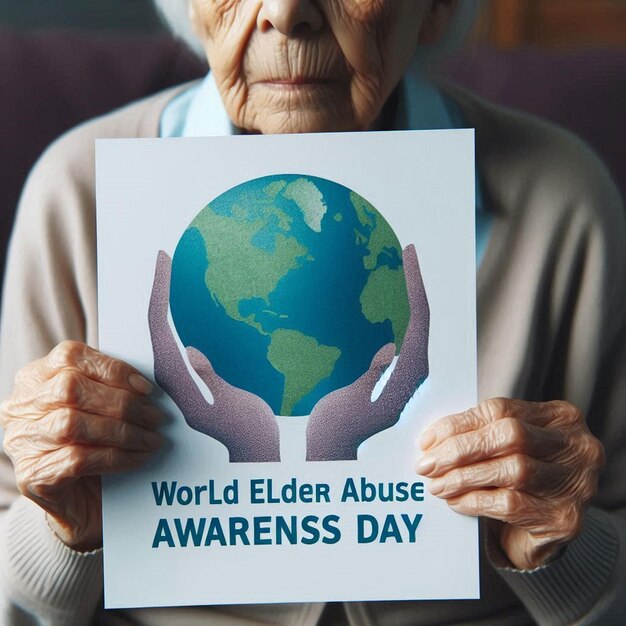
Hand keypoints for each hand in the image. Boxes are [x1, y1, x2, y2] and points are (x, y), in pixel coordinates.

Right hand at [0, 341, 164, 550]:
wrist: (82, 502)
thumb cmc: (94, 444)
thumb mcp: (99, 406)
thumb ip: (112, 387)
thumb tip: (147, 383)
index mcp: (36, 377)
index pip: (70, 357)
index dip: (112, 369)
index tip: (146, 387)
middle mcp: (21, 406)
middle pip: (70, 389)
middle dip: (122, 403)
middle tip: (156, 417)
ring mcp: (22, 441)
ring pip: (73, 424)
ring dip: (123, 431)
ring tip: (152, 439)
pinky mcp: (31, 475)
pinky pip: (78, 459)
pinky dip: (116, 457)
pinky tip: (138, 458)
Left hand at [148, 251, 279, 461]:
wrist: (257, 451)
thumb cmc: (248, 432)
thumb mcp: (231, 409)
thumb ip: (210, 382)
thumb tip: (191, 354)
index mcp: (178, 380)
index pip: (160, 327)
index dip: (161, 291)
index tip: (164, 260)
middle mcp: (175, 373)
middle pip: (158, 323)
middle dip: (161, 290)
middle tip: (167, 258)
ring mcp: (185, 374)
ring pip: (168, 329)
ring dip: (170, 301)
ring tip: (176, 272)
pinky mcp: (197, 375)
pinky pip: (181, 336)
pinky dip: (182, 314)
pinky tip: (193, 303)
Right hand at [306, 244, 429, 460]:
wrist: (329, 450)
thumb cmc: (336, 432)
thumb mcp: (351, 405)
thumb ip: (372, 378)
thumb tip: (391, 350)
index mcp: (406, 378)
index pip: (418, 322)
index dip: (415, 285)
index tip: (409, 254)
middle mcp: (409, 371)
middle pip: (419, 318)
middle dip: (414, 284)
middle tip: (407, 251)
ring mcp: (399, 371)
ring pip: (409, 324)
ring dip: (405, 296)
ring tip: (399, 266)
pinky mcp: (386, 372)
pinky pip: (396, 333)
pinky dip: (392, 311)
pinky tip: (381, 298)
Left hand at [417, 398, 604, 568]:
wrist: (548, 532)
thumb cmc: (524, 480)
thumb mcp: (508, 447)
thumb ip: (482, 434)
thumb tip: (432, 440)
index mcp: (560, 416)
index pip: (500, 410)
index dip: (458, 424)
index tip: (427, 440)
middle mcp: (576, 446)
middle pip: (509, 436)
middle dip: (460, 449)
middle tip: (427, 464)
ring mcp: (577, 482)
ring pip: (512, 470)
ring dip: (464, 477)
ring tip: (437, 485)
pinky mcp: (566, 518)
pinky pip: (512, 504)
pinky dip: (476, 501)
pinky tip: (456, 502)